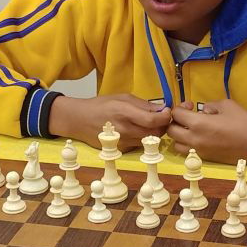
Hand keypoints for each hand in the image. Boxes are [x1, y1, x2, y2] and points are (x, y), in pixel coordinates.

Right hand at [49, 94, 171, 151]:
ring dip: (154, 133)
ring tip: (149, 124)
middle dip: (163, 126)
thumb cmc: (101, 105)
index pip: (153, 120)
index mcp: (125, 112)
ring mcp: (123, 141)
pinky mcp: (121, 149)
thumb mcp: (122, 98)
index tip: (168, 112)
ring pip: (149, 140)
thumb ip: (143, 104)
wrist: (79, 121)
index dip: (165, 117)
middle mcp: (125, 129)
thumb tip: (162, 109)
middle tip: (161, 118)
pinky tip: (136, 131)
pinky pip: (140, 144)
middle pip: (155, 133)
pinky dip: (143, 138)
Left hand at [168, 98, 246, 165]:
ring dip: (180, 135)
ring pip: (176, 145)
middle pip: (171, 131)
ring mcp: (198, 151)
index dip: (180, 108)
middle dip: (176, 122)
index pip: (175, 115)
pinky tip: (200, 138)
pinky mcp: (205, 159)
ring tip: (192, 129)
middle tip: (188, 117)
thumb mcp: (226, 105)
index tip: (190, 106)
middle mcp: (194, 139)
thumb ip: (209, 106)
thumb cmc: (244, 122)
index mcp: (198, 124)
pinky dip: (188, 144)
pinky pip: (188, 152)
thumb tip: (202, 111)